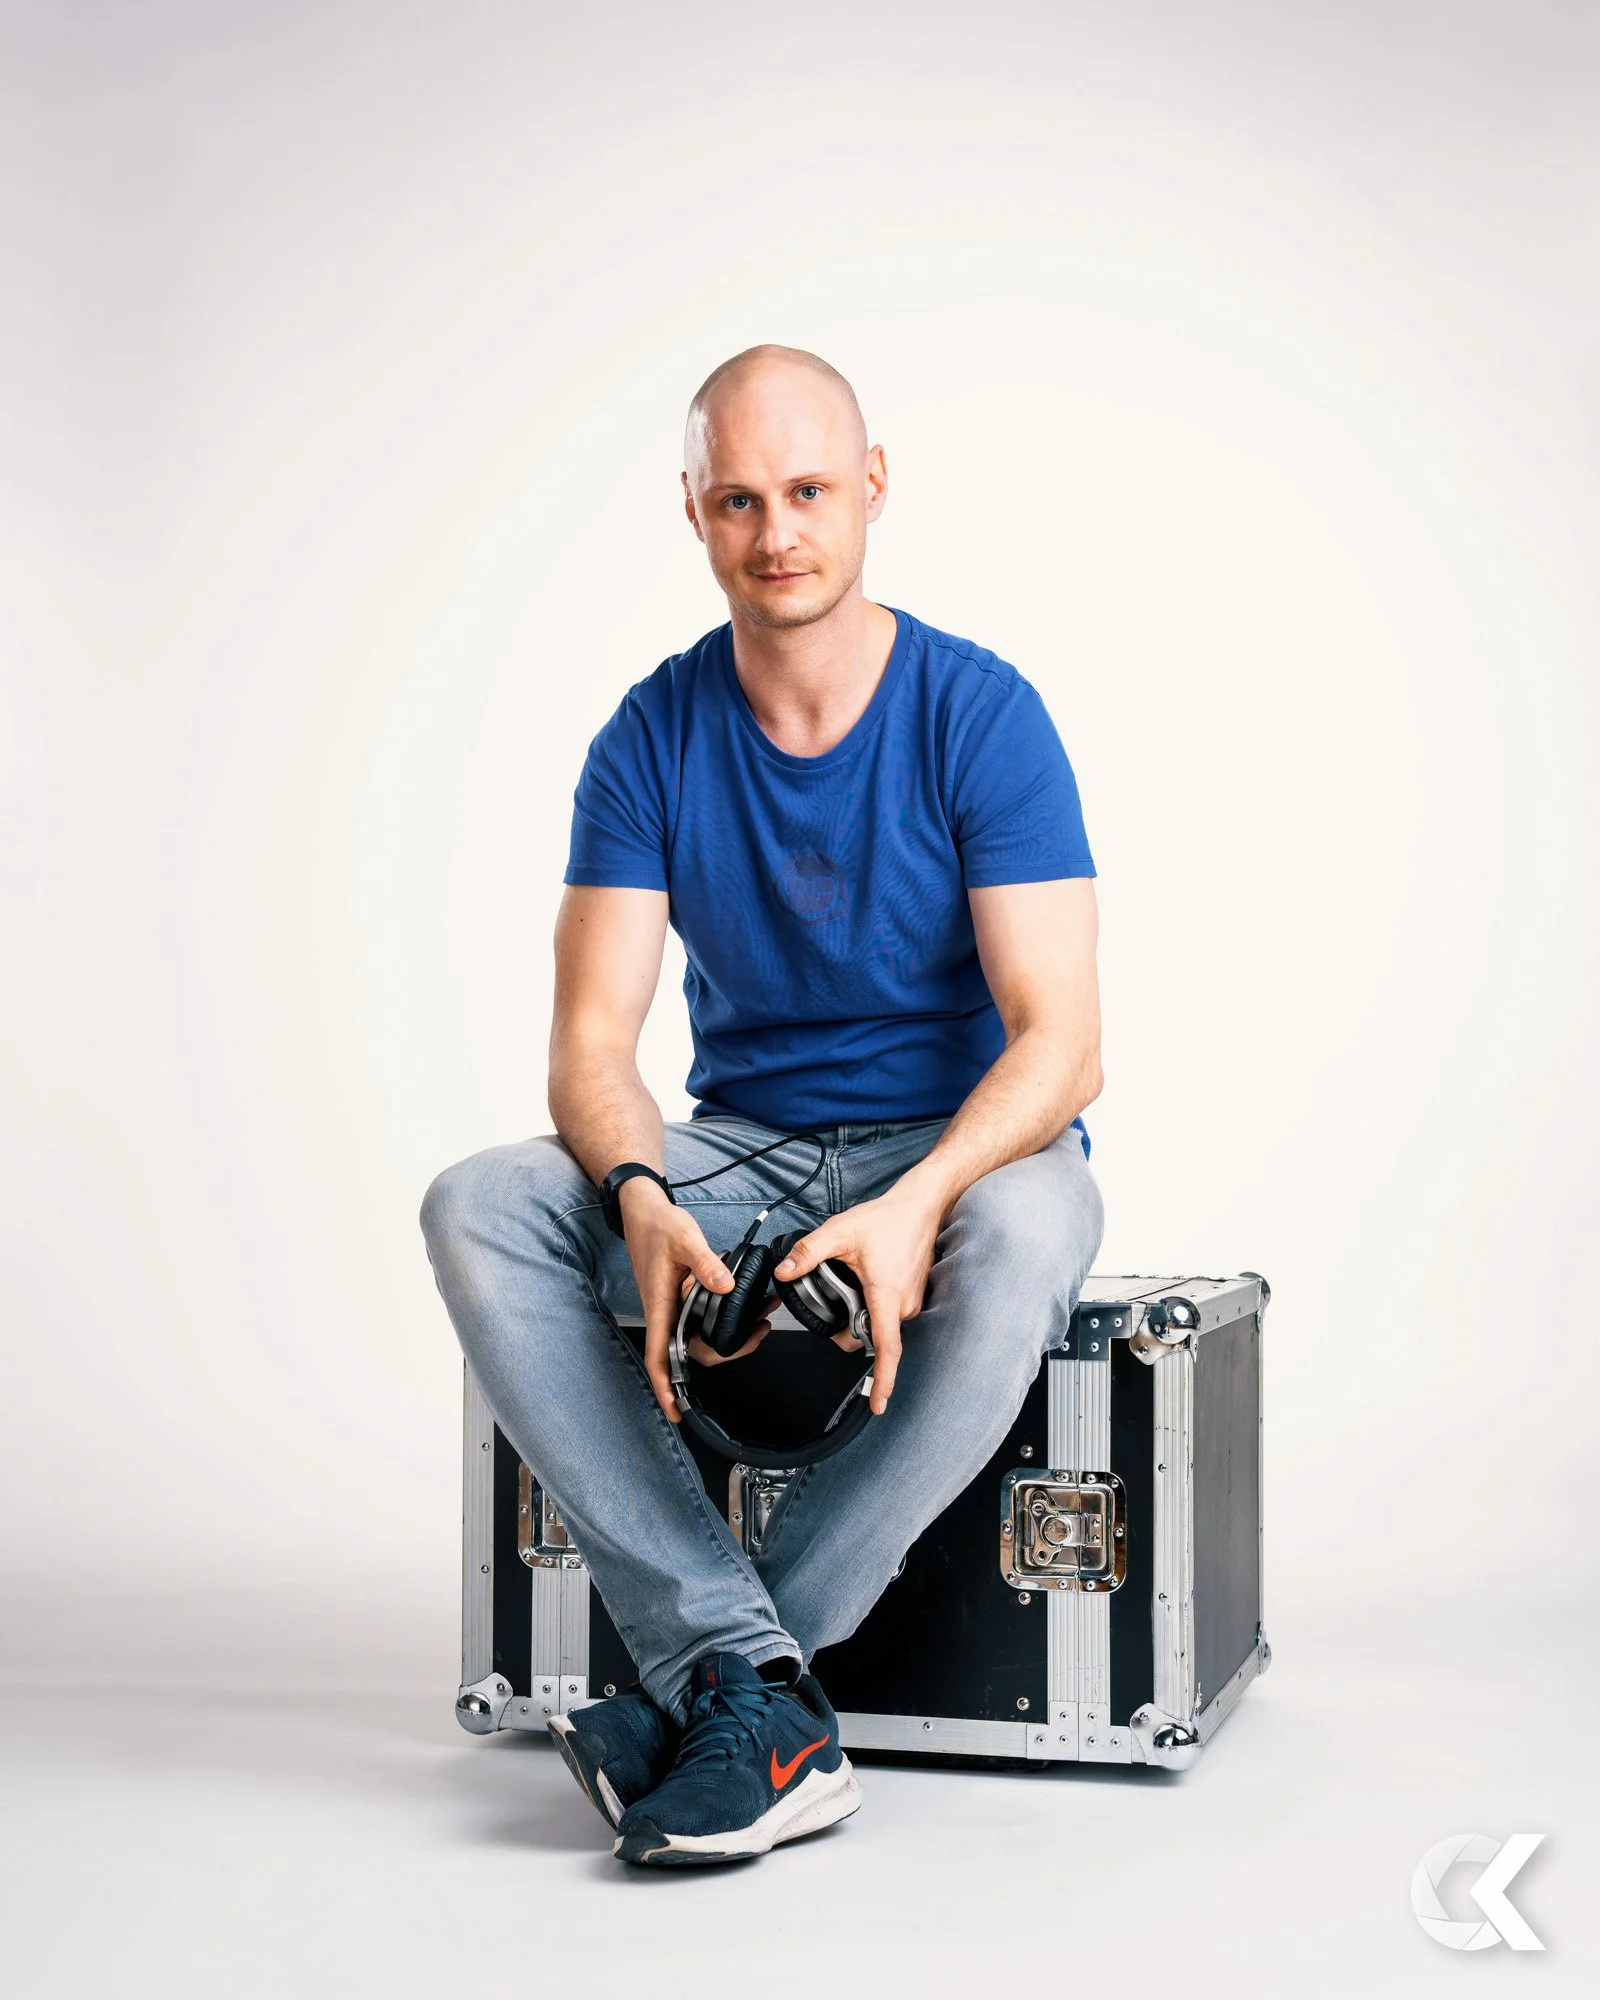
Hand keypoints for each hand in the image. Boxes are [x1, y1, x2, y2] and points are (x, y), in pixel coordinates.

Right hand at [620, 1179, 764, 1421]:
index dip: (665, 1385)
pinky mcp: (679, 1297)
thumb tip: (726, 1285)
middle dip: (724, 1352)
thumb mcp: (685, 1239)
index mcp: (660, 1305)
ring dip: (727, 1335)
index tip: (676, 1410)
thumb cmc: (658, 1225)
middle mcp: (665, 1312)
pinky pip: (699, 1318)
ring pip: (697, 1335)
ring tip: (760, 1321)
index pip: (658, 1356)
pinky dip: (722, 1319)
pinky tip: (743, 1307)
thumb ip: (706, 1263)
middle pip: (688, 1352)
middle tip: (756, 1337)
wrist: (644, 1211)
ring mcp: (672, 1306)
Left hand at [772, 1183, 941, 1412]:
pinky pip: (889, 1312)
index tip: (877, 1405)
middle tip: (832, 1299)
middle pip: (871, 1337)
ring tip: (851, 1282)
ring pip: (879, 1325)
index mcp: (886, 1296)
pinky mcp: (914, 1294)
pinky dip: (873, 1305)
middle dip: (847, 1328)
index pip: (886, 1350)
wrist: (921, 1205)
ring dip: (861, 1314)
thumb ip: (809, 1253)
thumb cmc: (888, 1218)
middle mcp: (904, 1305)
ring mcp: (912, 1300)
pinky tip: (866, 1280)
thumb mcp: (840, 1232)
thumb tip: (784, 1272)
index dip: (882, 1381)